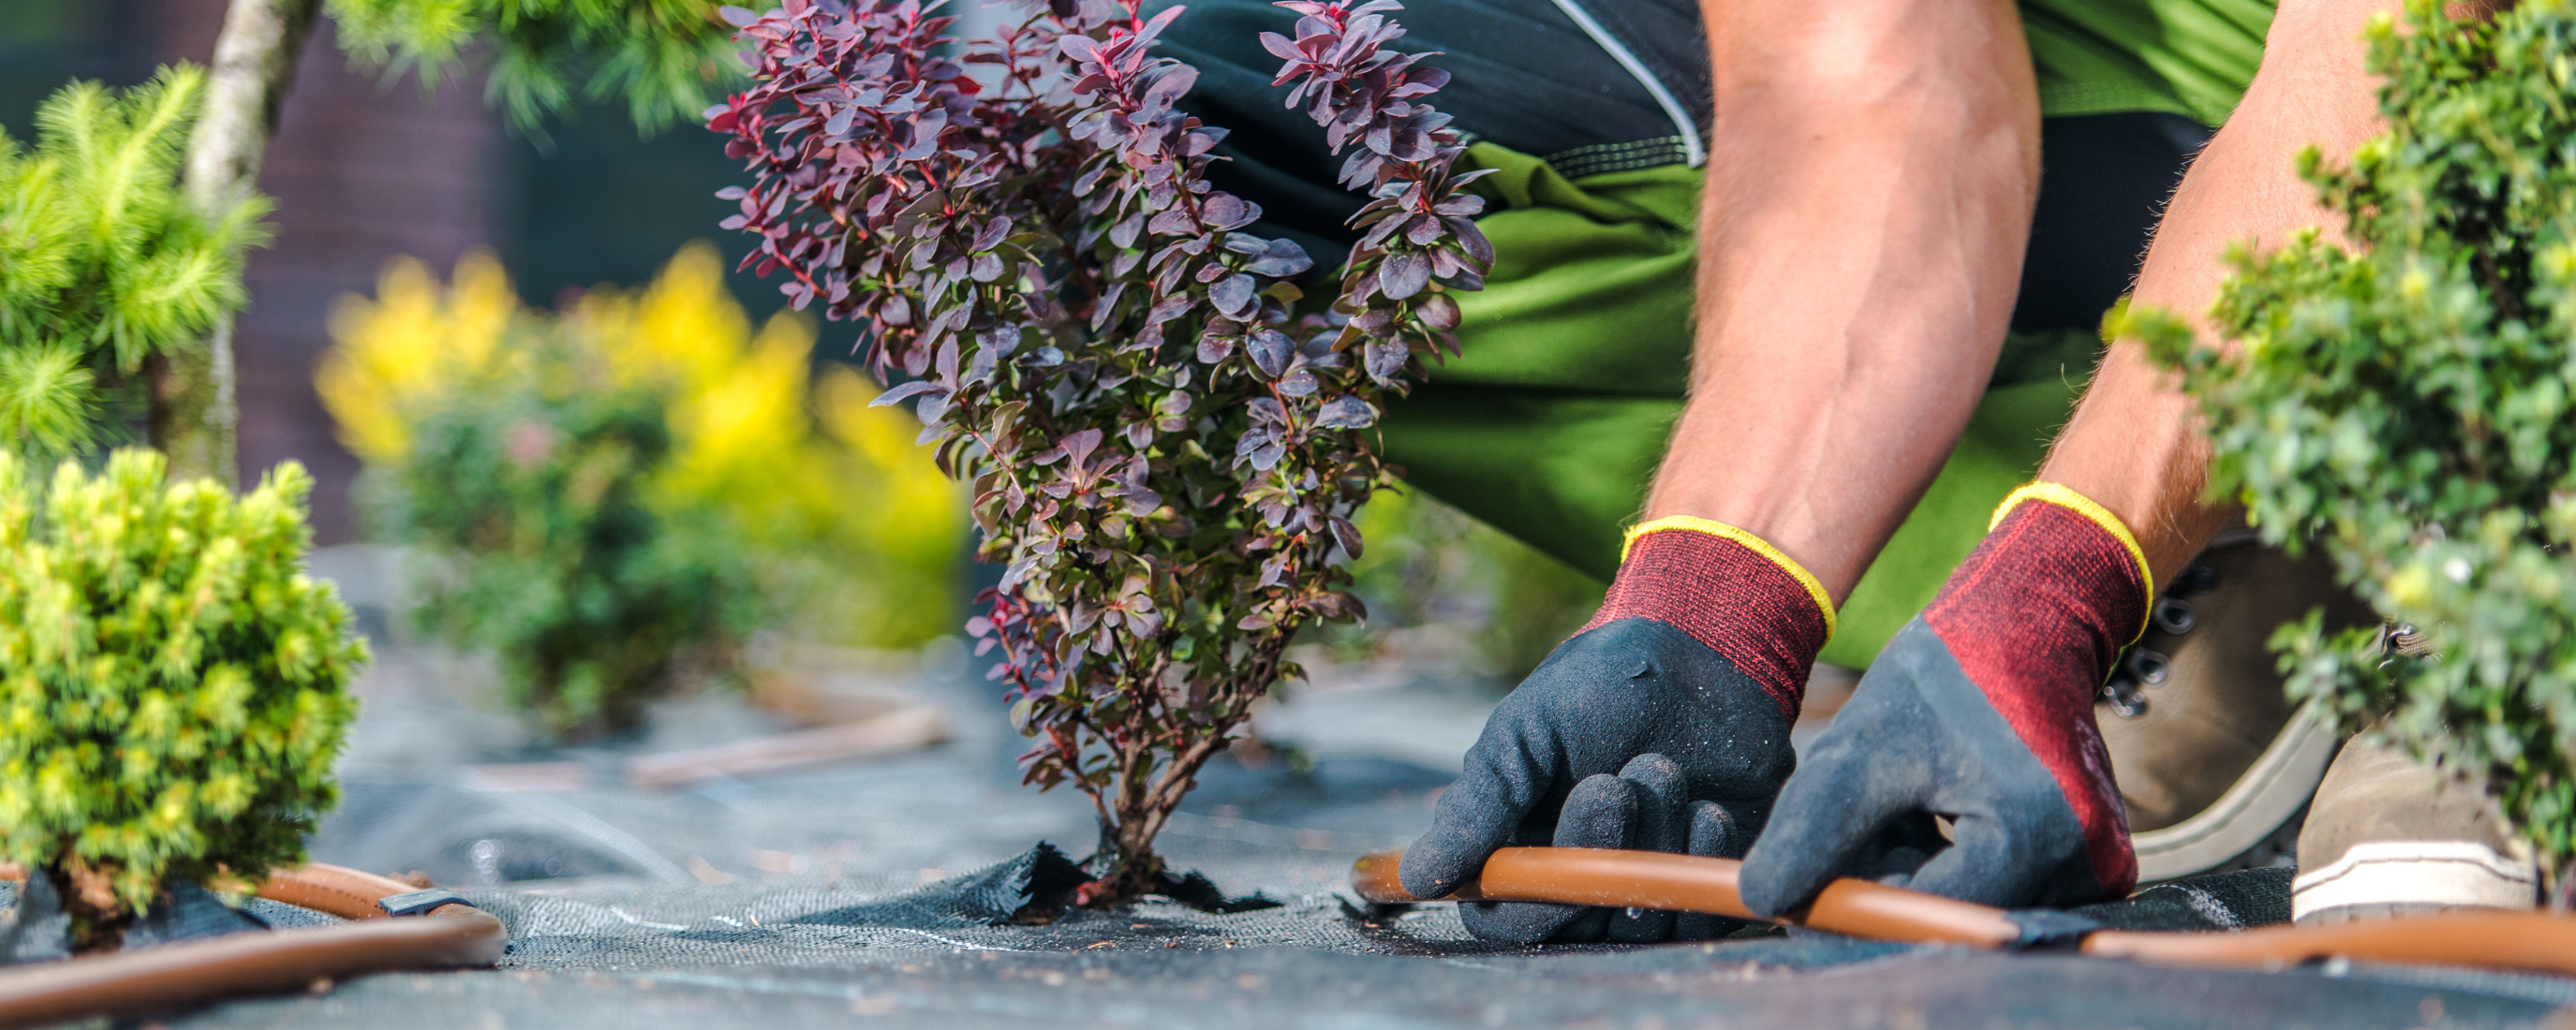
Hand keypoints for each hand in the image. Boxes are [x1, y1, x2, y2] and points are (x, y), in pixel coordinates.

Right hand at [1401, 618, 1794, 942]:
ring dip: (1651, 844)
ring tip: (1661, 769)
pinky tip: (1707, 808)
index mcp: (1520, 841)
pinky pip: (1697, 918)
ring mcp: (1641, 880)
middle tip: (1611, 785)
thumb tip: (1417, 877)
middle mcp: (1577, 871)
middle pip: (1572, 924)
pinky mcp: (1701, 879)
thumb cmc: (1601, 684)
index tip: (1550, 848)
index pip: (1502, 915)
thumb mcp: (1525, 731)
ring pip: (1635, 919)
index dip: (1524, 902)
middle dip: (1594, 853)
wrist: (1704, 652)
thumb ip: (1477, 804)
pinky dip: (1700, 862)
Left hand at [1739, 485, 2148, 913]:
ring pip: (1970, 901)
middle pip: (1950, 913)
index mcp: (2034, 834)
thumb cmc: (1944, 675)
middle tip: (1858, 816)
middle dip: (1887, 878)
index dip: (1857, 902)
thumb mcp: (1864, 745)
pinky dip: (1950, 860)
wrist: (2028, 627)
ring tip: (1902, 799)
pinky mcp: (2096, 861)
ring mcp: (2099, 866)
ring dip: (1916, 868)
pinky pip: (1999, 885)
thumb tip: (1762, 900)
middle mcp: (2087, 865)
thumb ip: (1815, 827)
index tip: (1801, 887)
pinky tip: (1935, 807)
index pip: (1926, 912)